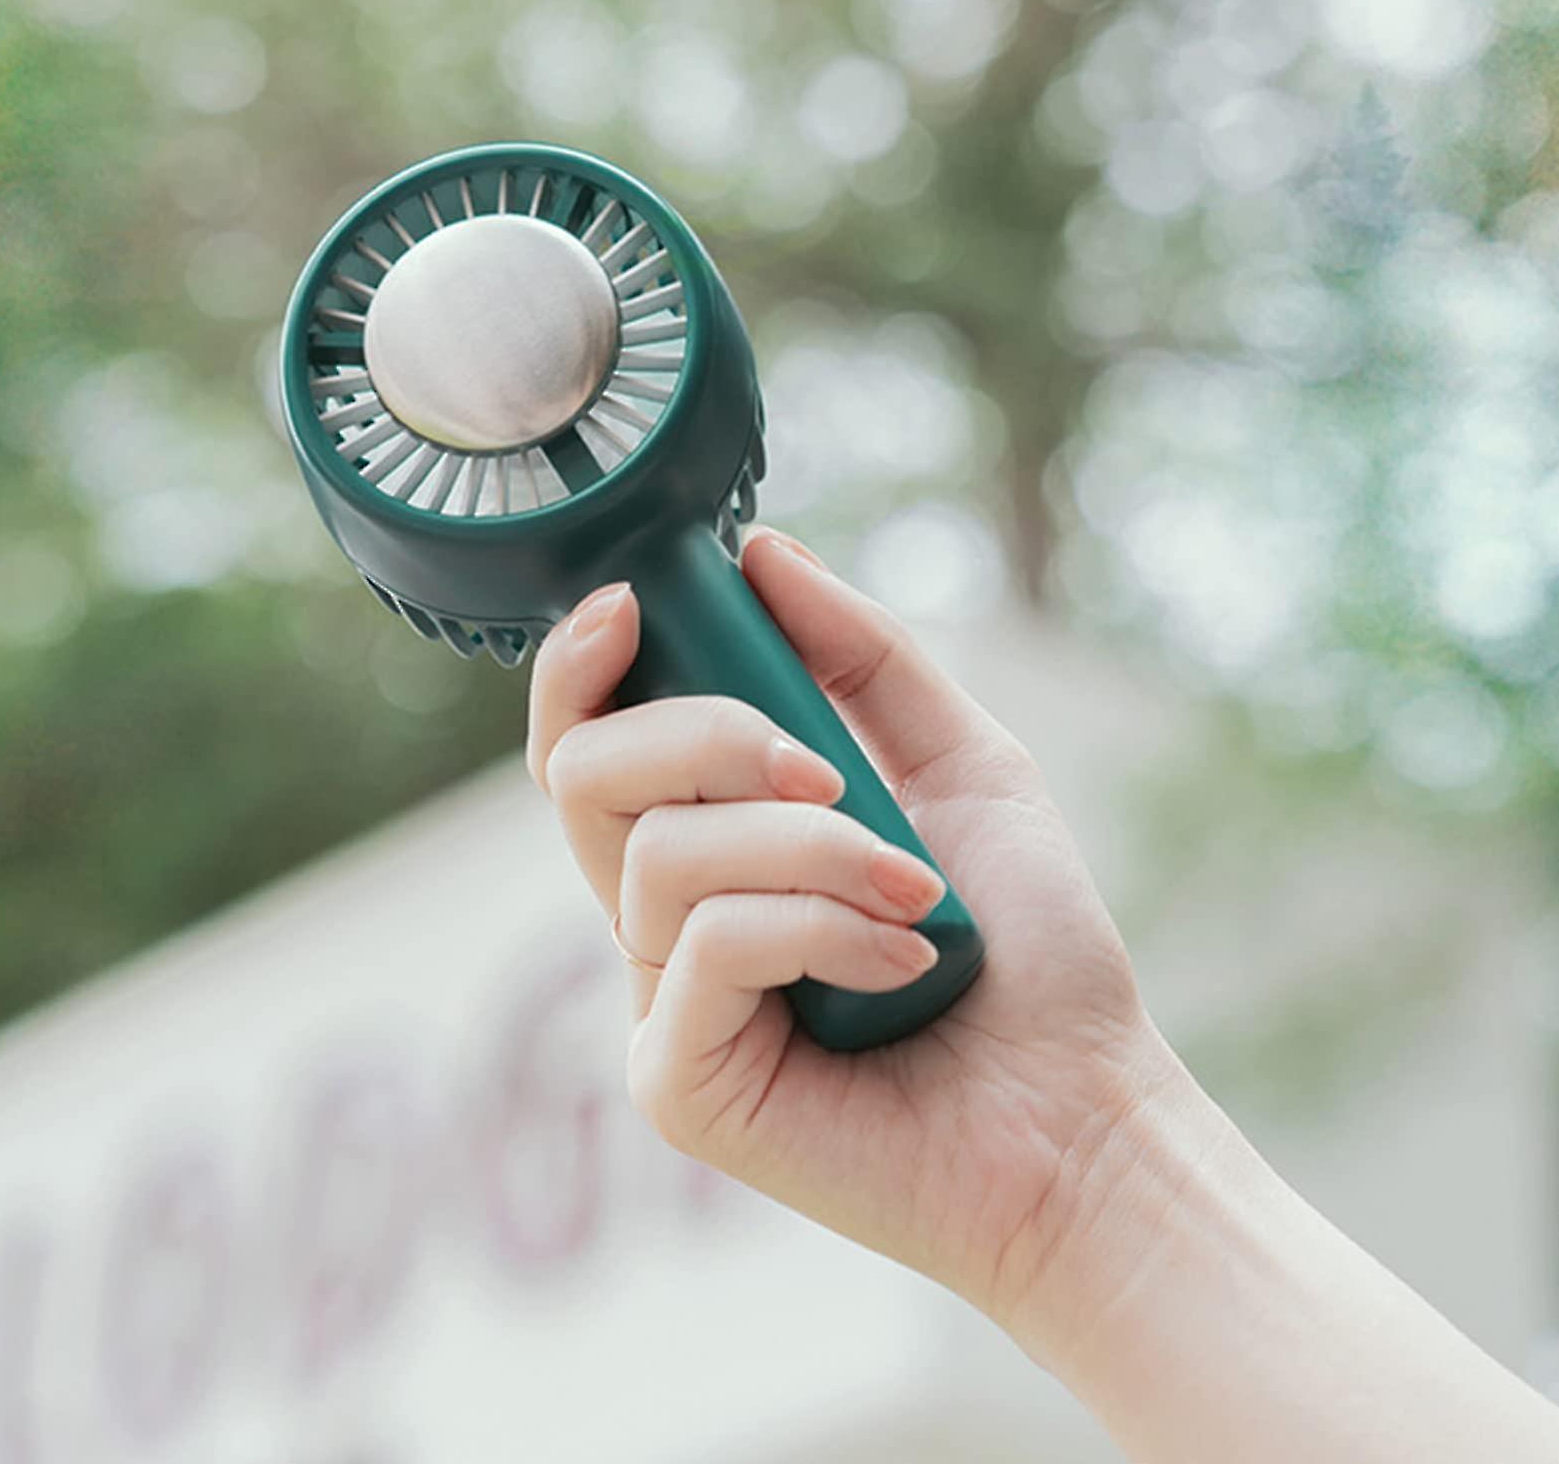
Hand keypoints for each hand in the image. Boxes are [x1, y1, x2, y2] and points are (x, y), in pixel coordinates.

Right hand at [525, 525, 1174, 1343]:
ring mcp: (661, 1001)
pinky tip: (904, 962)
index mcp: (713, 841)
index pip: (589, 740)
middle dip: (707, 734)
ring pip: (662, 853)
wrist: (1081, 1110)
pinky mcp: (677, 1079)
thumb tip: (761, 551)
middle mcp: (666, 917)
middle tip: (830, 770)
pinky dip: (821, 926)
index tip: (639, 602)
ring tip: (916, 892)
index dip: (580, 665)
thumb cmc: (1026, 946)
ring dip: (811, 845)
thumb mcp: (963, 762)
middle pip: (582, 774)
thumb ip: (862, 659)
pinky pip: (710, 943)